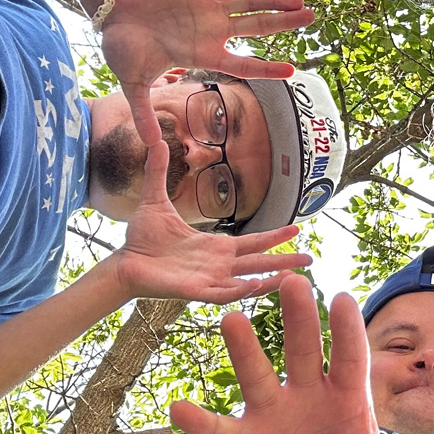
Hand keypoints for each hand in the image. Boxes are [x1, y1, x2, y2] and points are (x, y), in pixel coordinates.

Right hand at [98, 0, 313, 144]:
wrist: (109, 14)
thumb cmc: (123, 46)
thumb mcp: (132, 84)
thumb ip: (142, 112)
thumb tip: (148, 146)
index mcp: (202, 55)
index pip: (242, 64)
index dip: (266, 67)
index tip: (292, 71)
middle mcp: (210, 32)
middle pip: (256, 28)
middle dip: (284, 24)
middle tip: (312, 19)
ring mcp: (205, 9)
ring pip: (247, 4)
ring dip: (274, 2)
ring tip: (300, 1)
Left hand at [108, 141, 312, 302]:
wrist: (122, 261)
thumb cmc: (140, 237)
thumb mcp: (154, 199)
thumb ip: (158, 171)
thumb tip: (154, 140)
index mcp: (214, 246)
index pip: (253, 242)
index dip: (275, 236)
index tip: (297, 229)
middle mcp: (217, 264)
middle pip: (259, 263)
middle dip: (285, 261)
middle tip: (311, 261)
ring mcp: (209, 279)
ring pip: (247, 281)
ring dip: (271, 279)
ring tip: (294, 277)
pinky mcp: (195, 291)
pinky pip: (224, 293)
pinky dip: (242, 291)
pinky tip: (259, 285)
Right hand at [169, 275, 433, 433]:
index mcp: (343, 395)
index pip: (348, 356)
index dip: (346, 330)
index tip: (344, 297)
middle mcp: (304, 393)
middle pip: (302, 350)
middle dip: (298, 318)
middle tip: (291, 281)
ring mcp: (270, 414)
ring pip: (256, 375)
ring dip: (244, 350)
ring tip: (231, 320)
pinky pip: (218, 430)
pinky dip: (199, 420)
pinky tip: (179, 406)